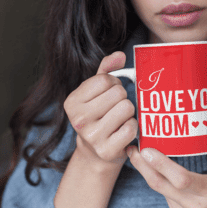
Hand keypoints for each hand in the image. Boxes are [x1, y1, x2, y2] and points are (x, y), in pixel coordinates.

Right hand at [64, 51, 137, 170]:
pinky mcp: (107, 150)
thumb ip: (106, 70)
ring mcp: (92, 137)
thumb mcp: (95, 91)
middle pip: (118, 93)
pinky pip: (131, 127)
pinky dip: (133, 127)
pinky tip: (123, 131)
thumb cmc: (98, 115)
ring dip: (129, 112)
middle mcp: (79, 120)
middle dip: (122, 98)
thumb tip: (120, 55)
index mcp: (72, 102)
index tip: (110, 93)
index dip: (114, 83)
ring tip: (120, 118)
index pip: (105, 80)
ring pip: (127, 108)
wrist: (95, 152)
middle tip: (116, 107)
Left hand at [126, 113, 206, 207]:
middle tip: (132, 148)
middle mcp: (196, 207)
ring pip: (161, 192)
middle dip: (142, 166)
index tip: (146, 149)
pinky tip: (156, 173)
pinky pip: (166, 200)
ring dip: (148, 173)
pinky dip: (161, 185)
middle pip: (161, 185)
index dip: (161, 164)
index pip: (181, 179)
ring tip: (139, 155)